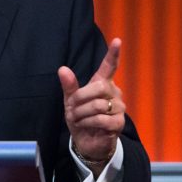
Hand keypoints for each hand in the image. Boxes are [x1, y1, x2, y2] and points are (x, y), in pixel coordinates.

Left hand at [59, 38, 125, 174]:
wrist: (86, 141)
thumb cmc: (80, 118)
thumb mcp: (70, 101)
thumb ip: (69, 86)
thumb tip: (62, 69)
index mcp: (102, 84)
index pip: (110, 67)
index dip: (113, 54)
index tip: (117, 40)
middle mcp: (114, 93)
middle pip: (99, 87)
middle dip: (80, 98)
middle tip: (72, 109)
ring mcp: (119, 108)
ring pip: (98, 105)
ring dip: (81, 114)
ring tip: (77, 119)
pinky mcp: (118, 123)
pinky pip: (101, 119)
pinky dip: (87, 123)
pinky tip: (84, 125)